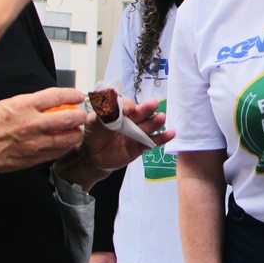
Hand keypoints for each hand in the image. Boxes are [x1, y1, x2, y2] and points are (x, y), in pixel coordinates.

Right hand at [0, 88, 87, 174]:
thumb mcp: (6, 104)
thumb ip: (28, 103)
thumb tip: (47, 101)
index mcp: (24, 106)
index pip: (56, 96)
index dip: (72, 95)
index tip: (78, 96)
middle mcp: (32, 124)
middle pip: (68, 118)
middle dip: (80, 115)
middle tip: (81, 114)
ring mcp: (34, 143)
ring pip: (66, 138)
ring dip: (75, 133)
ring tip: (76, 130)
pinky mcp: (33, 158)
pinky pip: (56, 152)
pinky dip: (64, 147)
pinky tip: (64, 143)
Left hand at [55, 95, 174, 188]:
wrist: (92, 158)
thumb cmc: (93, 136)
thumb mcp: (92, 122)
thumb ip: (102, 113)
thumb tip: (116, 107)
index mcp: (119, 111)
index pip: (127, 105)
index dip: (128, 106)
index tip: (127, 110)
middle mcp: (131, 119)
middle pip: (141, 112)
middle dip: (147, 108)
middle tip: (153, 104)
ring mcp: (137, 132)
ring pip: (149, 125)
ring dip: (156, 121)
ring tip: (161, 118)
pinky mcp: (141, 146)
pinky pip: (152, 141)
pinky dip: (162, 138)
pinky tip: (170, 134)